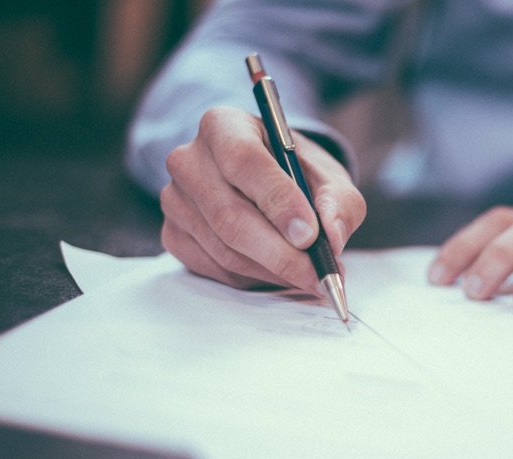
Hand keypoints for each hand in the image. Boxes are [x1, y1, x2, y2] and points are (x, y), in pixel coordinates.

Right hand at [160, 106, 365, 290]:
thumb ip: (339, 202)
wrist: (267, 182)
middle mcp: (189, 159)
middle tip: (319, 274)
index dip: (278, 201)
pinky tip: (279, 272)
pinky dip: (254, 278)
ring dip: (273, 271)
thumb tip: (332, 236)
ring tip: (310, 276)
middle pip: (230, 216)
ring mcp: (175, 199)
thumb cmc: (297, 173)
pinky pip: (215, 268)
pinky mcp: (173, 234)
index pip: (244, 161)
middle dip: (281, 253)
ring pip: (225, 249)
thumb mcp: (328, 176)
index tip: (310, 235)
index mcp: (224, 126)